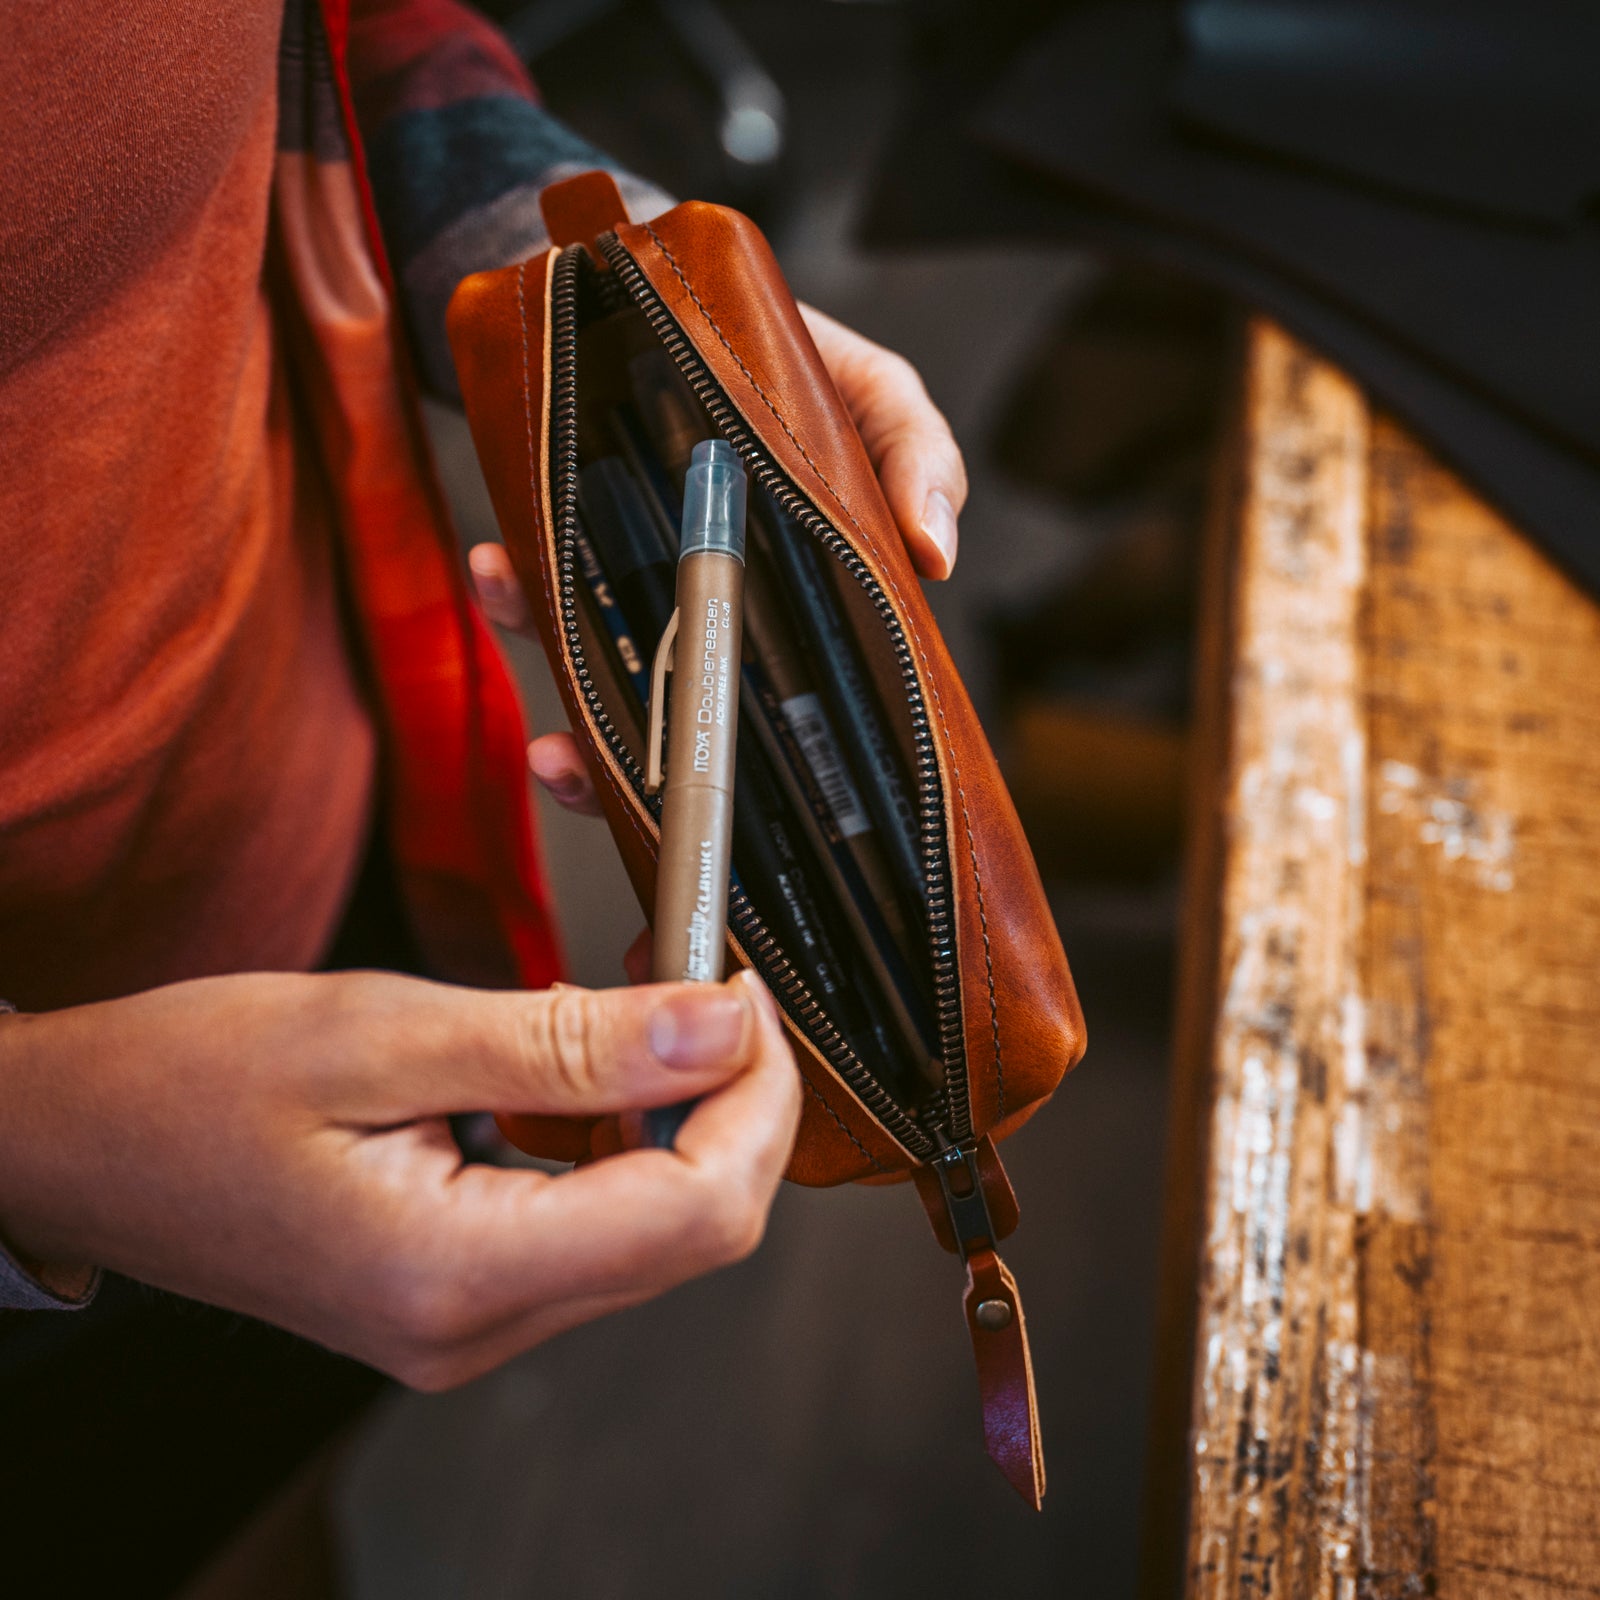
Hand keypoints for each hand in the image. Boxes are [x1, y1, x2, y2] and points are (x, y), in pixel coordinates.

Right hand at [0, 968, 798, 1387]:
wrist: (79, 1140)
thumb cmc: (189, 1082)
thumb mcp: (386, 1031)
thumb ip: (569, 1041)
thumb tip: (717, 1027)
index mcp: (455, 1277)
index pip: (701, 1213)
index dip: (758, 1097)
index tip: (744, 996)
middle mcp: (475, 1327)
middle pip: (696, 1227)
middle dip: (733, 1098)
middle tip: (709, 983)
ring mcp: (470, 1319)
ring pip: (655, 1222)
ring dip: (678, 1106)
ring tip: (647, 1000)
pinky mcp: (463, 1287)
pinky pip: (592, 1215)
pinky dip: (618, 1129)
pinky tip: (587, 1057)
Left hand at [466, 310, 964, 810]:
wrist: (667, 288)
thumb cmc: (784, 356)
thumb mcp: (873, 390)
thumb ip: (916, 455)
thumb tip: (935, 553)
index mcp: (805, 614)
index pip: (803, 720)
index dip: (777, 788)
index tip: (744, 835)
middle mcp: (725, 628)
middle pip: (702, 742)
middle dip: (663, 800)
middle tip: (627, 807)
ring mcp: (644, 603)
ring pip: (615, 706)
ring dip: (577, 746)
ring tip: (555, 750)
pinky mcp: (571, 562)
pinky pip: (536, 602)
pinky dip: (510, 599)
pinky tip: (495, 573)